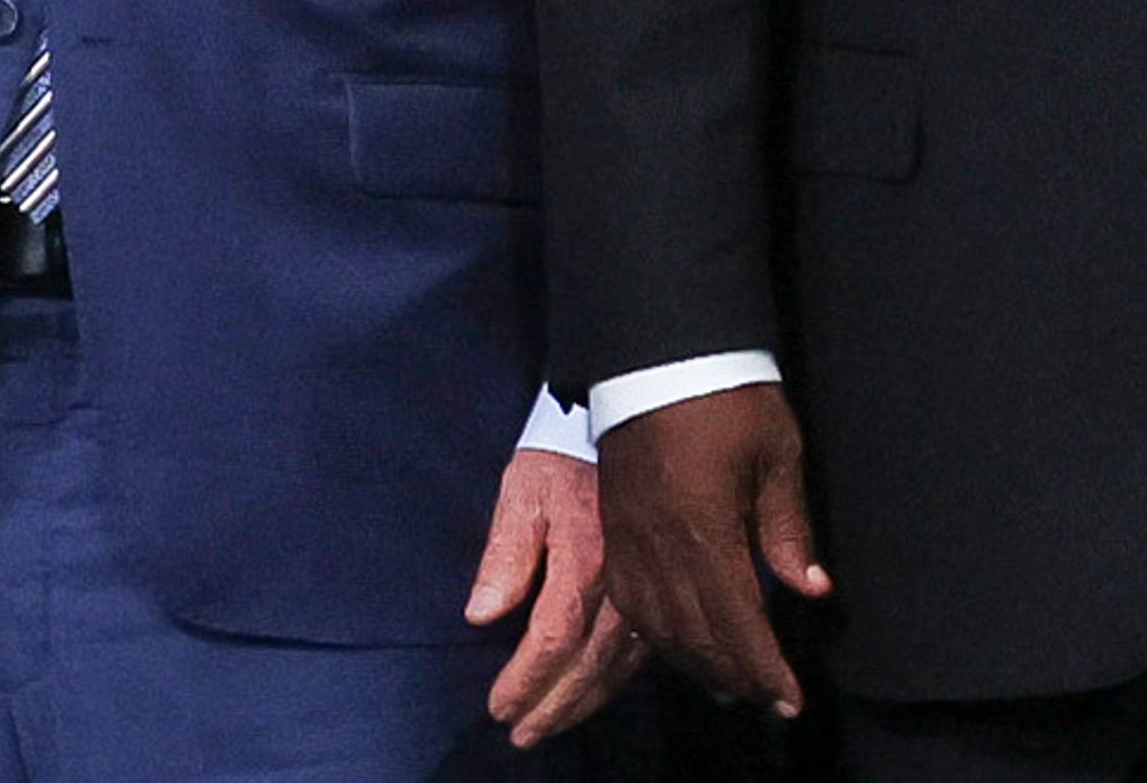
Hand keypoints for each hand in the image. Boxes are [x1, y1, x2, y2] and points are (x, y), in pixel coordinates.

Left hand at [469, 446, 645, 745]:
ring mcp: (651, 581)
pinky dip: (624, 673)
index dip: (526, 682)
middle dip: (556, 705)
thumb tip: (481, 616)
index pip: (554, 640)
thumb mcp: (523, 490)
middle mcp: (625, 580)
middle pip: (592, 662)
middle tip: (523, 735)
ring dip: (588, 698)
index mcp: (586, 559)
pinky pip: (650, 640)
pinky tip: (608, 688)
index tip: (499, 710)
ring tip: (556, 724)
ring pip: (624, 659)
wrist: (629, 411)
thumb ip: (504, 553)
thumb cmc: (563, 452)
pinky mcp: (665, 576)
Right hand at [597, 384, 830, 716]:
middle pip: (696, 636)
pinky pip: (631, 604)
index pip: (737, 623)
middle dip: (735, 675)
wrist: (656, 354)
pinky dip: (657, 635)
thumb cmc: (726, 396)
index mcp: (705, 533)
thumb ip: (789, 529)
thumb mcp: (776, 453)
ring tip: (729, 682)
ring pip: (660, 628)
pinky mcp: (615, 532)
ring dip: (696, 663)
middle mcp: (661, 550)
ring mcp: (631, 543)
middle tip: (767, 698)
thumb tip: (811, 590)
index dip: (765, 668)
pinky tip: (677, 642)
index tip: (789, 699)